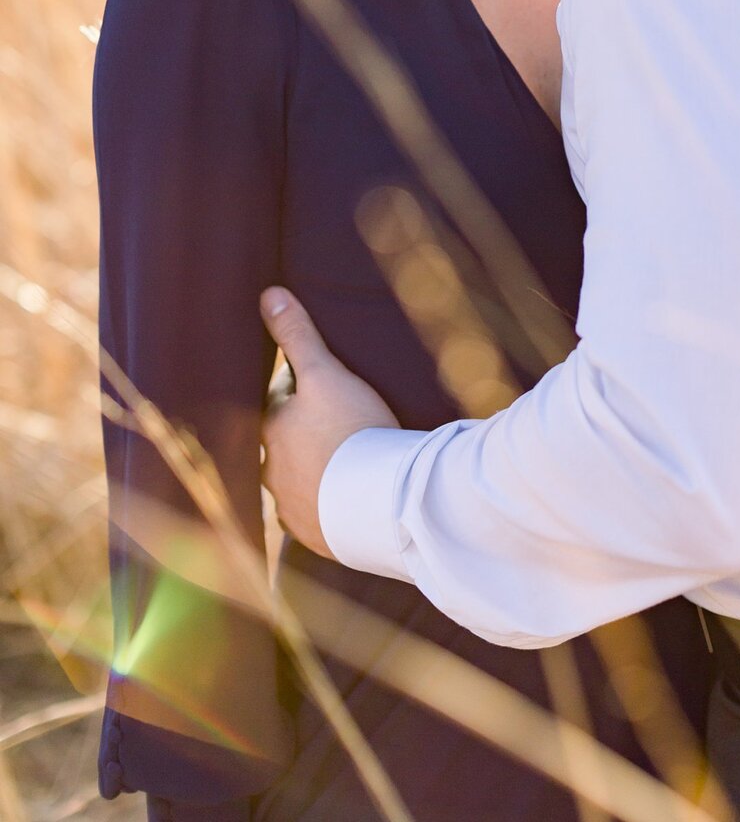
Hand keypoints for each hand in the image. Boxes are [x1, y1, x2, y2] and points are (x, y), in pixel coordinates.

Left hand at [259, 288, 398, 557]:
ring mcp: (292, 509)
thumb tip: (268, 294)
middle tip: (338, 428)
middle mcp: (271, 474)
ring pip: (295, 485)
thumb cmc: (351, 429)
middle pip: (283, 447)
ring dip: (314, 475)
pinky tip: (348, 502)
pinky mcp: (316, 537)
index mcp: (271, 432)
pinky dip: (329, 508)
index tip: (326, 389)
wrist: (380, 502)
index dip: (301, 393)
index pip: (279, 404)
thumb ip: (297, 335)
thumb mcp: (326, 372)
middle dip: (302, 438)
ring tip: (345, 466)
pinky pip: (317, 519)